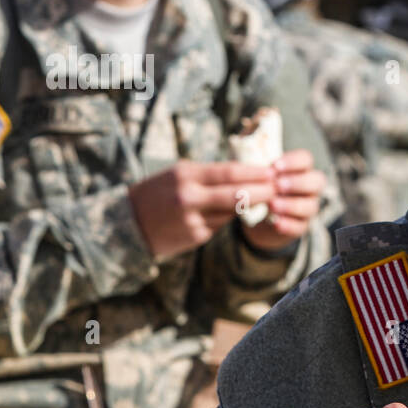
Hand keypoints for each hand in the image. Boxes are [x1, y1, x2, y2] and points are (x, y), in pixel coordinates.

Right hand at [128, 160, 275, 259]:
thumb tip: (248, 171)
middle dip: (263, 191)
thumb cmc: (158, 192)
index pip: (229, 172)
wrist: (128, 223)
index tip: (273, 171)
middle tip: (279, 188)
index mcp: (186, 175)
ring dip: (247, 206)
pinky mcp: (195, 237)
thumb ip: (210, 174)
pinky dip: (227, 219)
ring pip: (232, 212)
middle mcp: (189, 197)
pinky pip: (220, 225)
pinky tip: (224, 214)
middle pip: (237, 194)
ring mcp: (192, 219)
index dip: (255, 172)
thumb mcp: (179, 174)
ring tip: (259, 198)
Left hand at [240, 149, 328, 252]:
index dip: (293, 161)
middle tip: (277, 185)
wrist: (266, 217)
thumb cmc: (267, 189)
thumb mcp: (263, 178)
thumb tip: (261, 172)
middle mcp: (310, 188)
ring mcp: (308, 208)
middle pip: (317, 181)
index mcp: (301, 170)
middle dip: (297, 182)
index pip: (306, 159)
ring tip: (272, 205)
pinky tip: (276, 223)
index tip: (274, 166)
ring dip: (292, 205)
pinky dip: (288, 225)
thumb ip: (263, 174)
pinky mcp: (302, 226)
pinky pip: (301, 226)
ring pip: (311, 206)